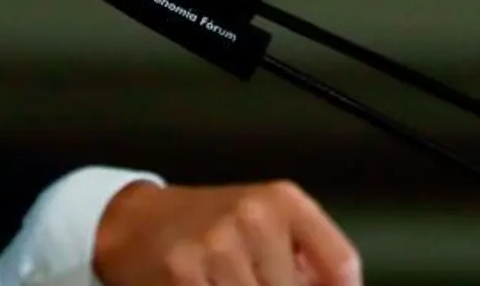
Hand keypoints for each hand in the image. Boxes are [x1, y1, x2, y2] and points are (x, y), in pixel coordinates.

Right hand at [92, 180, 360, 285]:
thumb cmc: (206, 225)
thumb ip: (307, 256)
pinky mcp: (186, 273)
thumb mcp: (265, 221)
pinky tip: (210, 284)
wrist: (137, 223)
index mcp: (283, 201)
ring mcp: (219, 246)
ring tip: (228, 281)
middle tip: (255, 279)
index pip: (341, 264)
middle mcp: (254, 216)